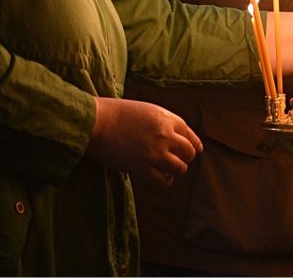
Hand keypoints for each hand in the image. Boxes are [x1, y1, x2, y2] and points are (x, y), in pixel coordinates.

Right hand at [85, 96, 203, 186]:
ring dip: (177, 170)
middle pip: (189, 152)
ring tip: (169, 171)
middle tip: (178, 161)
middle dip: (186, 158)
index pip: (190, 134)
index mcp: (166, 119)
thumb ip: (162, 122)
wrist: (97, 123)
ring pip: (180, 168)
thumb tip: (174, 136)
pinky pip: (164, 181)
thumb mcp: (146, 110)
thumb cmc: (117, 114)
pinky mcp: (142, 168)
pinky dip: (165, 181)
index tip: (195, 151)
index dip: (194, 144)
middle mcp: (165, 136)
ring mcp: (155, 153)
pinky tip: (161, 178)